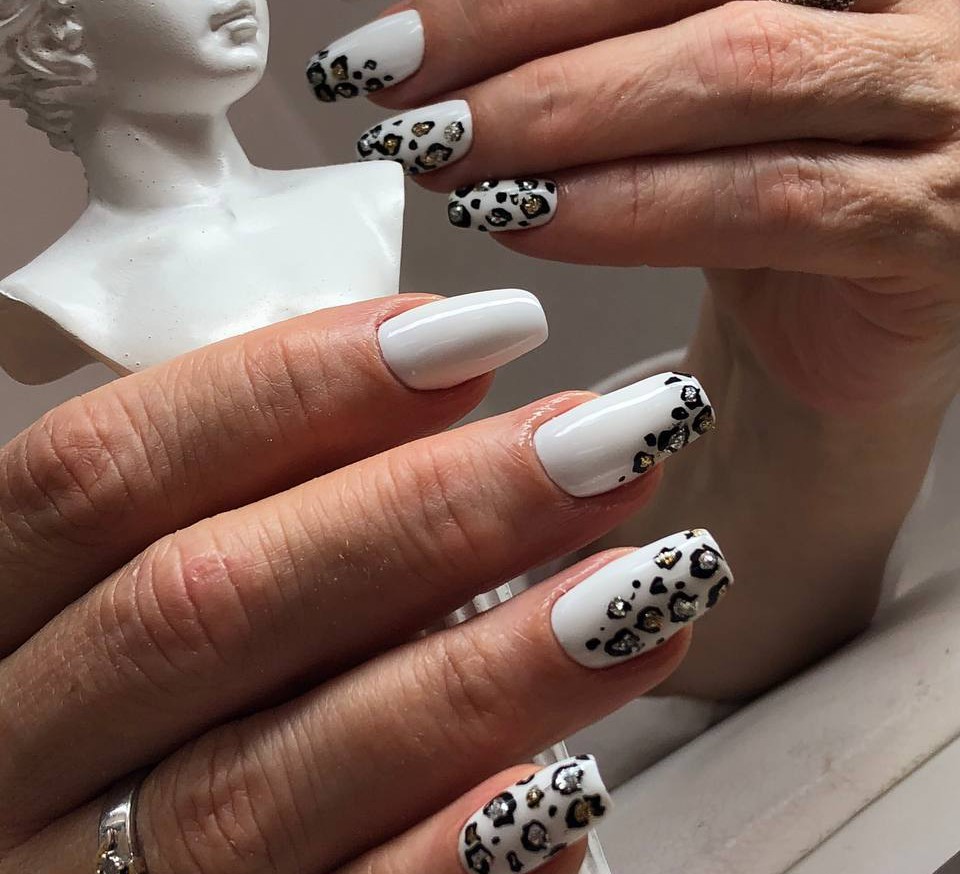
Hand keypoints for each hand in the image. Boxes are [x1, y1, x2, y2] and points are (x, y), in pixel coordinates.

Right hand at [0, 292, 730, 873]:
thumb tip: (438, 399)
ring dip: (474, 682)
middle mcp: (8, 758)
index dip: (292, 390)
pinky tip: (560, 801)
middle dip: (426, 517)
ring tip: (635, 597)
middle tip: (600, 449)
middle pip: (199, 611)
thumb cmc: (138, 700)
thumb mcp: (137, 586)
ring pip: (261, 790)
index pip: (105, 473)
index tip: (474, 337)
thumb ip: (244, 506)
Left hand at [315, 0, 959, 416]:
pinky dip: (633, 210)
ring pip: (734, 74)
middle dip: (518, 39)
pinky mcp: (939, 225)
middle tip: (403, 97)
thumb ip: (620, 51)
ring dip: (563, 120)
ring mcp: (948, 101)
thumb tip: (455, 46)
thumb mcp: (708, 96)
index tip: (399, 41)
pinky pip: (768, 201)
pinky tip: (528, 224)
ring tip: (447, 159)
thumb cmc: (785, 189)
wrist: (875, 316)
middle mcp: (917, 0)